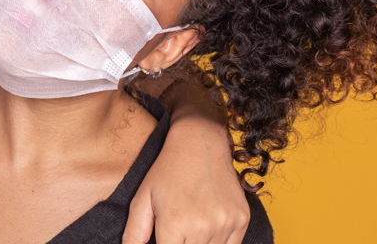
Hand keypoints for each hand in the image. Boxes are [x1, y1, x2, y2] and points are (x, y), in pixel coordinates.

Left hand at [122, 114, 248, 243]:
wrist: (200, 142)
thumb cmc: (167, 171)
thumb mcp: (142, 199)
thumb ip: (134, 234)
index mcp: (175, 224)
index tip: (165, 240)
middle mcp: (203, 227)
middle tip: (178, 233)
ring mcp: (226, 224)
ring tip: (191, 226)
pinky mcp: (242, 219)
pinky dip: (218, 243)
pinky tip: (208, 227)